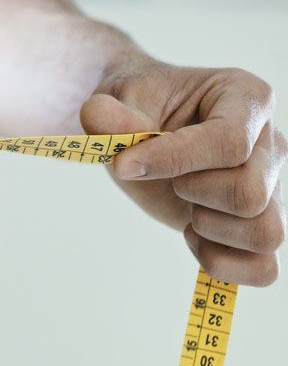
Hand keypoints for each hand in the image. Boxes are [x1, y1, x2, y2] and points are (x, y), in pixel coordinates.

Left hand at [81, 60, 285, 285]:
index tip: (124, 165)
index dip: (173, 160)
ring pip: (266, 232)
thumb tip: (96, 117)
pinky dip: (223, 264)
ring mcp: (272, 186)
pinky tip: (193, 236)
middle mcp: (271, 142)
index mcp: (246, 96)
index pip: (229, 142)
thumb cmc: (139, 105)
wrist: (142, 124)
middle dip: (191, 192)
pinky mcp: (260, 224)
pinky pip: (265, 268)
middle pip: (249, 193)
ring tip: (182, 206)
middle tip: (167, 177)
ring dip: (210, 230)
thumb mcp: (118, 96)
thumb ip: (110, 111)